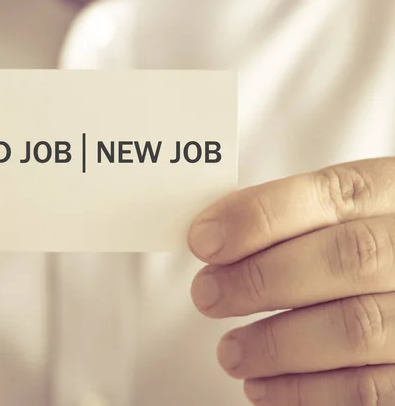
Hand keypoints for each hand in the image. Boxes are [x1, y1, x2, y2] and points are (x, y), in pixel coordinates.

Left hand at [189, 158, 394, 404]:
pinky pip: (371, 389)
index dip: (261, 216)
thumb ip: (289, 217)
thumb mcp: (339, 212)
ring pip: (357, 326)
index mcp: (389, 194)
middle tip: (207, 294)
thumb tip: (214, 235)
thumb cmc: (357, 242)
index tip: (204, 239)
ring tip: (231, 351)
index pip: (331, 194)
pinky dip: (308, 391)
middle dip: (262, 279)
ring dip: (277, 344)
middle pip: (346, 257)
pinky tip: (264, 386)